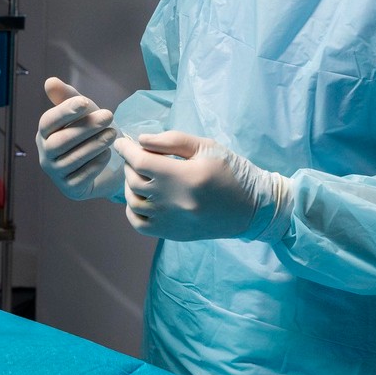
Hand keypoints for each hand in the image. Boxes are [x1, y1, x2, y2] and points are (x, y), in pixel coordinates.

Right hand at [37, 77, 123, 199]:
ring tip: (113, 133)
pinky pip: (82, 176)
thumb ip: (67, 97)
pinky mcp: (71, 188)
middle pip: (60, 142)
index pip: (47, 122)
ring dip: (94, 144)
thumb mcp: (81, 114)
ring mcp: (57, 173)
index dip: (64, 112)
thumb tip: (50, 81)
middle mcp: (46, 155)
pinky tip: (108, 154)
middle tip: (109, 115)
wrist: (104, 165)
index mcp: (44, 134)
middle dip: (85, 127)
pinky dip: (96, 164)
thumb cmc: (88, 134)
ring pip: (72, 159)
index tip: (85, 102)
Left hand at [113, 131, 289, 240]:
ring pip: (133, 201)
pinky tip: (142, 197)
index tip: (122, 142)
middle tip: (138, 155)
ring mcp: (171, 221)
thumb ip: (173, 141)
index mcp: (184, 177)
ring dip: (131, 184)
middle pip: (134, 180)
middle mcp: (174, 202)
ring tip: (141, 175)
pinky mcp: (172, 234)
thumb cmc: (232, 172)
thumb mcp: (207, 147)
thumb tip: (141, 140)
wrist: (253, 209)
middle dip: (131, 163)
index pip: (140, 161)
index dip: (126, 149)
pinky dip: (133, 208)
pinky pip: (138, 223)